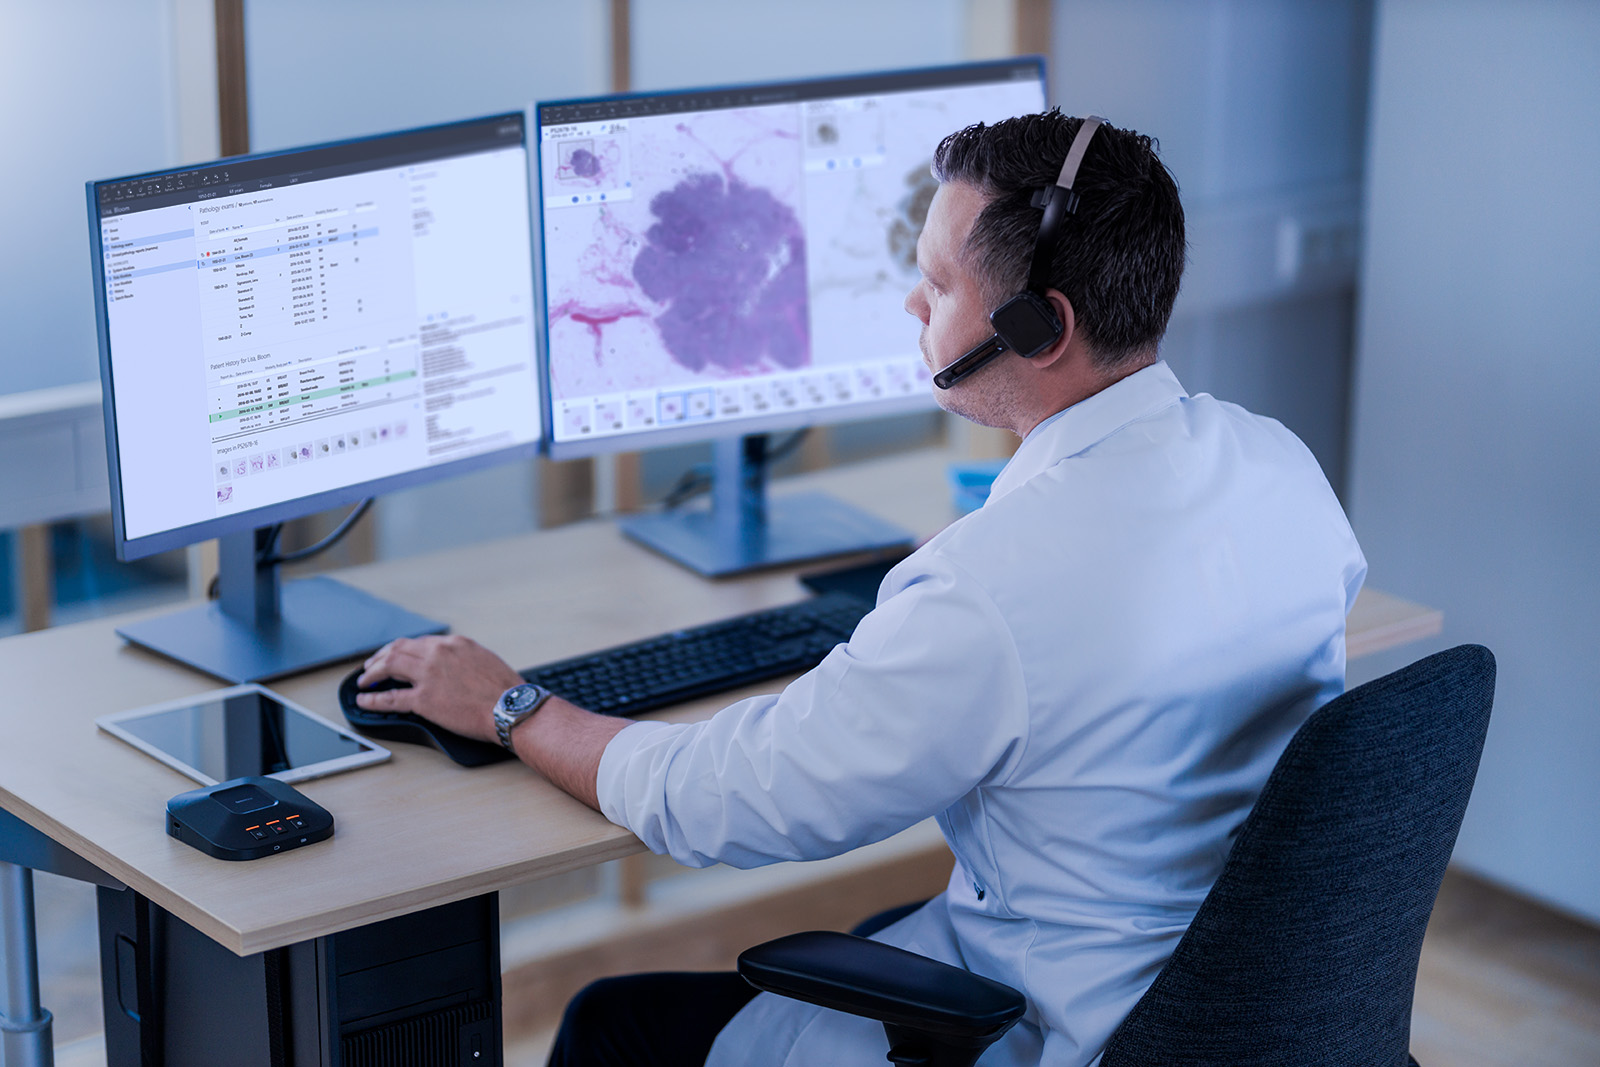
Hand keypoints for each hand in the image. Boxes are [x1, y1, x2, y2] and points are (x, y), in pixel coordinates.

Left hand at [355, 635, 523, 743]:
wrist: (511, 708)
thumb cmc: (506, 690)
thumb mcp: (485, 661)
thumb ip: (463, 659)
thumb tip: (452, 667)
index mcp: (454, 643)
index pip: (419, 643)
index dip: (402, 650)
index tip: (396, 656)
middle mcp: (438, 653)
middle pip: (398, 649)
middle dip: (380, 657)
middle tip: (371, 666)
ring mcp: (428, 675)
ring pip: (389, 665)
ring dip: (372, 672)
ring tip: (364, 680)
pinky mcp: (424, 699)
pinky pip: (390, 697)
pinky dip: (372, 698)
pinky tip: (363, 700)